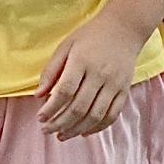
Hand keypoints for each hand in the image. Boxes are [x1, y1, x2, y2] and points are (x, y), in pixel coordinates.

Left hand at [35, 10, 144, 139]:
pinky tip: (84, 132)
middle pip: (79, 107)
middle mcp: (100, 74)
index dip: (51, 108)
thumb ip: (51, 70)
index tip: (40, 118)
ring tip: (62, 135)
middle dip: (60, 123)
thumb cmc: (91, 36)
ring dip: (77, 129)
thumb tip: (39, 96)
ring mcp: (114, 84)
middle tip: (47, 130)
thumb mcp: (66, 46)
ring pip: (95, 115)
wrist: (125, 28)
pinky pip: (112, 115)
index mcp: (82, 61)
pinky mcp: (124, 90)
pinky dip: (97, 127)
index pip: (65, 91)